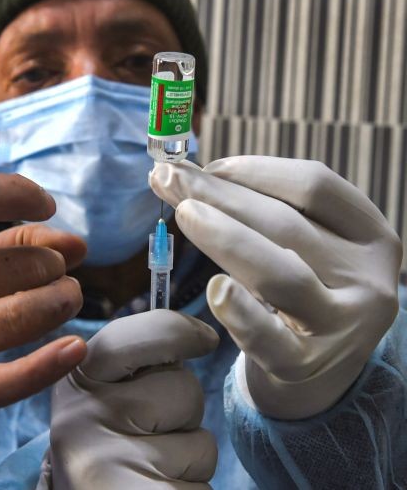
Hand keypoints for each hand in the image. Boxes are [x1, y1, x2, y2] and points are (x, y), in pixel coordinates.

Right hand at [0, 172, 87, 438]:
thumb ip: (12, 245)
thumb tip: (76, 245)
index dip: (16, 193)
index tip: (45, 204)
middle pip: (10, 266)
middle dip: (51, 265)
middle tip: (58, 273)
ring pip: (15, 316)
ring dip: (58, 302)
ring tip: (67, 298)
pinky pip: (2, 382)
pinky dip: (45, 365)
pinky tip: (75, 349)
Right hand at [39, 310, 218, 489]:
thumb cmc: (101, 448)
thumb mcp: (94, 400)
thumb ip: (126, 366)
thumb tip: (193, 334)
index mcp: (73, 384)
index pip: (130, 338)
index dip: (177, 330)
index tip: (205, 338)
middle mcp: (84, 419)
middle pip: (183, 387)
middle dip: (185, 410)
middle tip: (150, 432)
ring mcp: (112, 463)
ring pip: (201, 442)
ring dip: (190, 457)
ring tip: (150, 468)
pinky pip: (203, 485)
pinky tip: (155, 488)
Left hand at [150, 157, 402, 418]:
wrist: (321, 372)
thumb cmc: (305, 292)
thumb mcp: (302, 248)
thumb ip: (257, 212)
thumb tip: (183, 174)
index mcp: (370, 236)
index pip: (317, 187)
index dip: (258, 170)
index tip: (208, 166)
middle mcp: (367, 279)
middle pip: (287, 226)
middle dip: (221, 197)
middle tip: (170, 177)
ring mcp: (340, 326)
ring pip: (281, 275)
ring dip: (226, 239)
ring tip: (184, 213)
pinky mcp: (305, 365)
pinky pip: (268, 338)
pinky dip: (240, 313)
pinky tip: (214, 289)